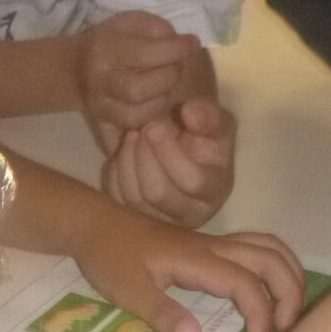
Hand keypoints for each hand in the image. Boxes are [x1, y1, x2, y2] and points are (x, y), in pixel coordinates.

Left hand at [70, 214, 303, 331]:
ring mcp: (213, 244)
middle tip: (285, 329)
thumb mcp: (128, 291)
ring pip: (267, 247)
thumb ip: (161, 314)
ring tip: (286, 313)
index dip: (260, 313)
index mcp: (197, 259)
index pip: (245, 282)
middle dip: (289, 292)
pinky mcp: (208, 247)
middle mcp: (213, 247)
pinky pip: (254, 250)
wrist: (95, 224)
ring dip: (287, 275)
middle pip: (270, 258)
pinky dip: (272, 269)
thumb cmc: (109, 257)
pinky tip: (265, 296)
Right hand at [77, 11, 200, 142]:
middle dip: (167, 77)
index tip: (192, 43)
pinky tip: (155, 102)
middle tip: (175, 67)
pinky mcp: (103, 124)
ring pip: (136, 115)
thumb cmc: (111, 41)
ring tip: (164, 85)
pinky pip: (131, 130)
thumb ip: (156, 28)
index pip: (145, 53)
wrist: (75, 69)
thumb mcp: (130, 22)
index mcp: (104, 49)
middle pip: (138, 89)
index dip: (175, 50)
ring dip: (161, 100)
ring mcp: (99, 106)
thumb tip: (183, 44)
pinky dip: (151, 118)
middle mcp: (99, 81)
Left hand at [102, 97, 236, 227]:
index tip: (154, 126)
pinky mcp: (137, 218)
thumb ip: (208, 115)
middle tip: (140, 130)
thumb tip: (189, 112)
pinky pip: (118, 200)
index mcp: (214, 191)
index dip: (169, 153)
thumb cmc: (204, 136)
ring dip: (127, 162)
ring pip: (134, 199)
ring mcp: (161, 219)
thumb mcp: (215, 121)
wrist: (183, 147)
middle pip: (157, 193)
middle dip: (144, 157)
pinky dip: (116, 173)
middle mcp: (190, 213)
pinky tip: (124, 153)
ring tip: (131, 136)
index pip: (193, 182)